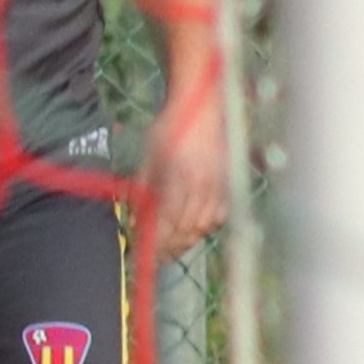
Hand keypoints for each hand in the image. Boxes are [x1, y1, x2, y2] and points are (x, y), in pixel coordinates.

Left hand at [142, 86, 227, 262]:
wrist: (201, 108)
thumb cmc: (169, 129)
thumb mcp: (149, 157)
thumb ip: (144, 189)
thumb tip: (136, 218)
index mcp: (179, 177)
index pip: (168, 221)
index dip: (156, 241)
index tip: (144, 252)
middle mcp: (201, 186)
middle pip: (186, 230)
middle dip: (169, 248)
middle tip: (155, 256)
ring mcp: (217, 186)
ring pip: (203, 227)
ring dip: (186, 241)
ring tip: (172, 247)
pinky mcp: (227, 185)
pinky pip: (218, 217)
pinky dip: (204, 228)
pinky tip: (193, 230)